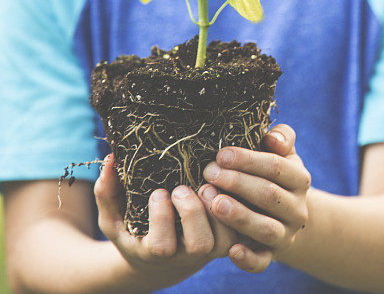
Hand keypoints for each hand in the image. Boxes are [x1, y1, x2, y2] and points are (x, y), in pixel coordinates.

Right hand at [94, 154, 238, 287]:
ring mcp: (210, 249)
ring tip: (206, 186)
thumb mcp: (113, 216)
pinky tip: (224, 183)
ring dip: (218, 209)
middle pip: (199, 244)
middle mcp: (186, 255)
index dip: (161, 218)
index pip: (161, 246)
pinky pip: (241, 229)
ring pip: (225, 239)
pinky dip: (238, 206)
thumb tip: (112, 158)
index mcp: (156, 252)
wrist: (162, 259)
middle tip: (181, 188)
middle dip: (191, 212)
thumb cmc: (134, 229)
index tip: (158, 193)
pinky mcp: (228, 238)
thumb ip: (106, 192)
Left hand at [202, 124, 311, 272]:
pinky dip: (248, 258)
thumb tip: (273, 139)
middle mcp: (297, 209)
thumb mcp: (281, 153)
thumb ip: (281, 138)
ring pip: (266, 229)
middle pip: (269, 195)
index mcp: (300, 179)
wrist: (282, 213)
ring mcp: (285, 234)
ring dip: (240, 216)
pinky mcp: (271, 255)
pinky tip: (231, 250)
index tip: (220, 154)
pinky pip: (262, 261)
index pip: (276, 167)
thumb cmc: (272, 175)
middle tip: (209, 173)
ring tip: (215, 203)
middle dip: (237, 183)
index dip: (248, 160)